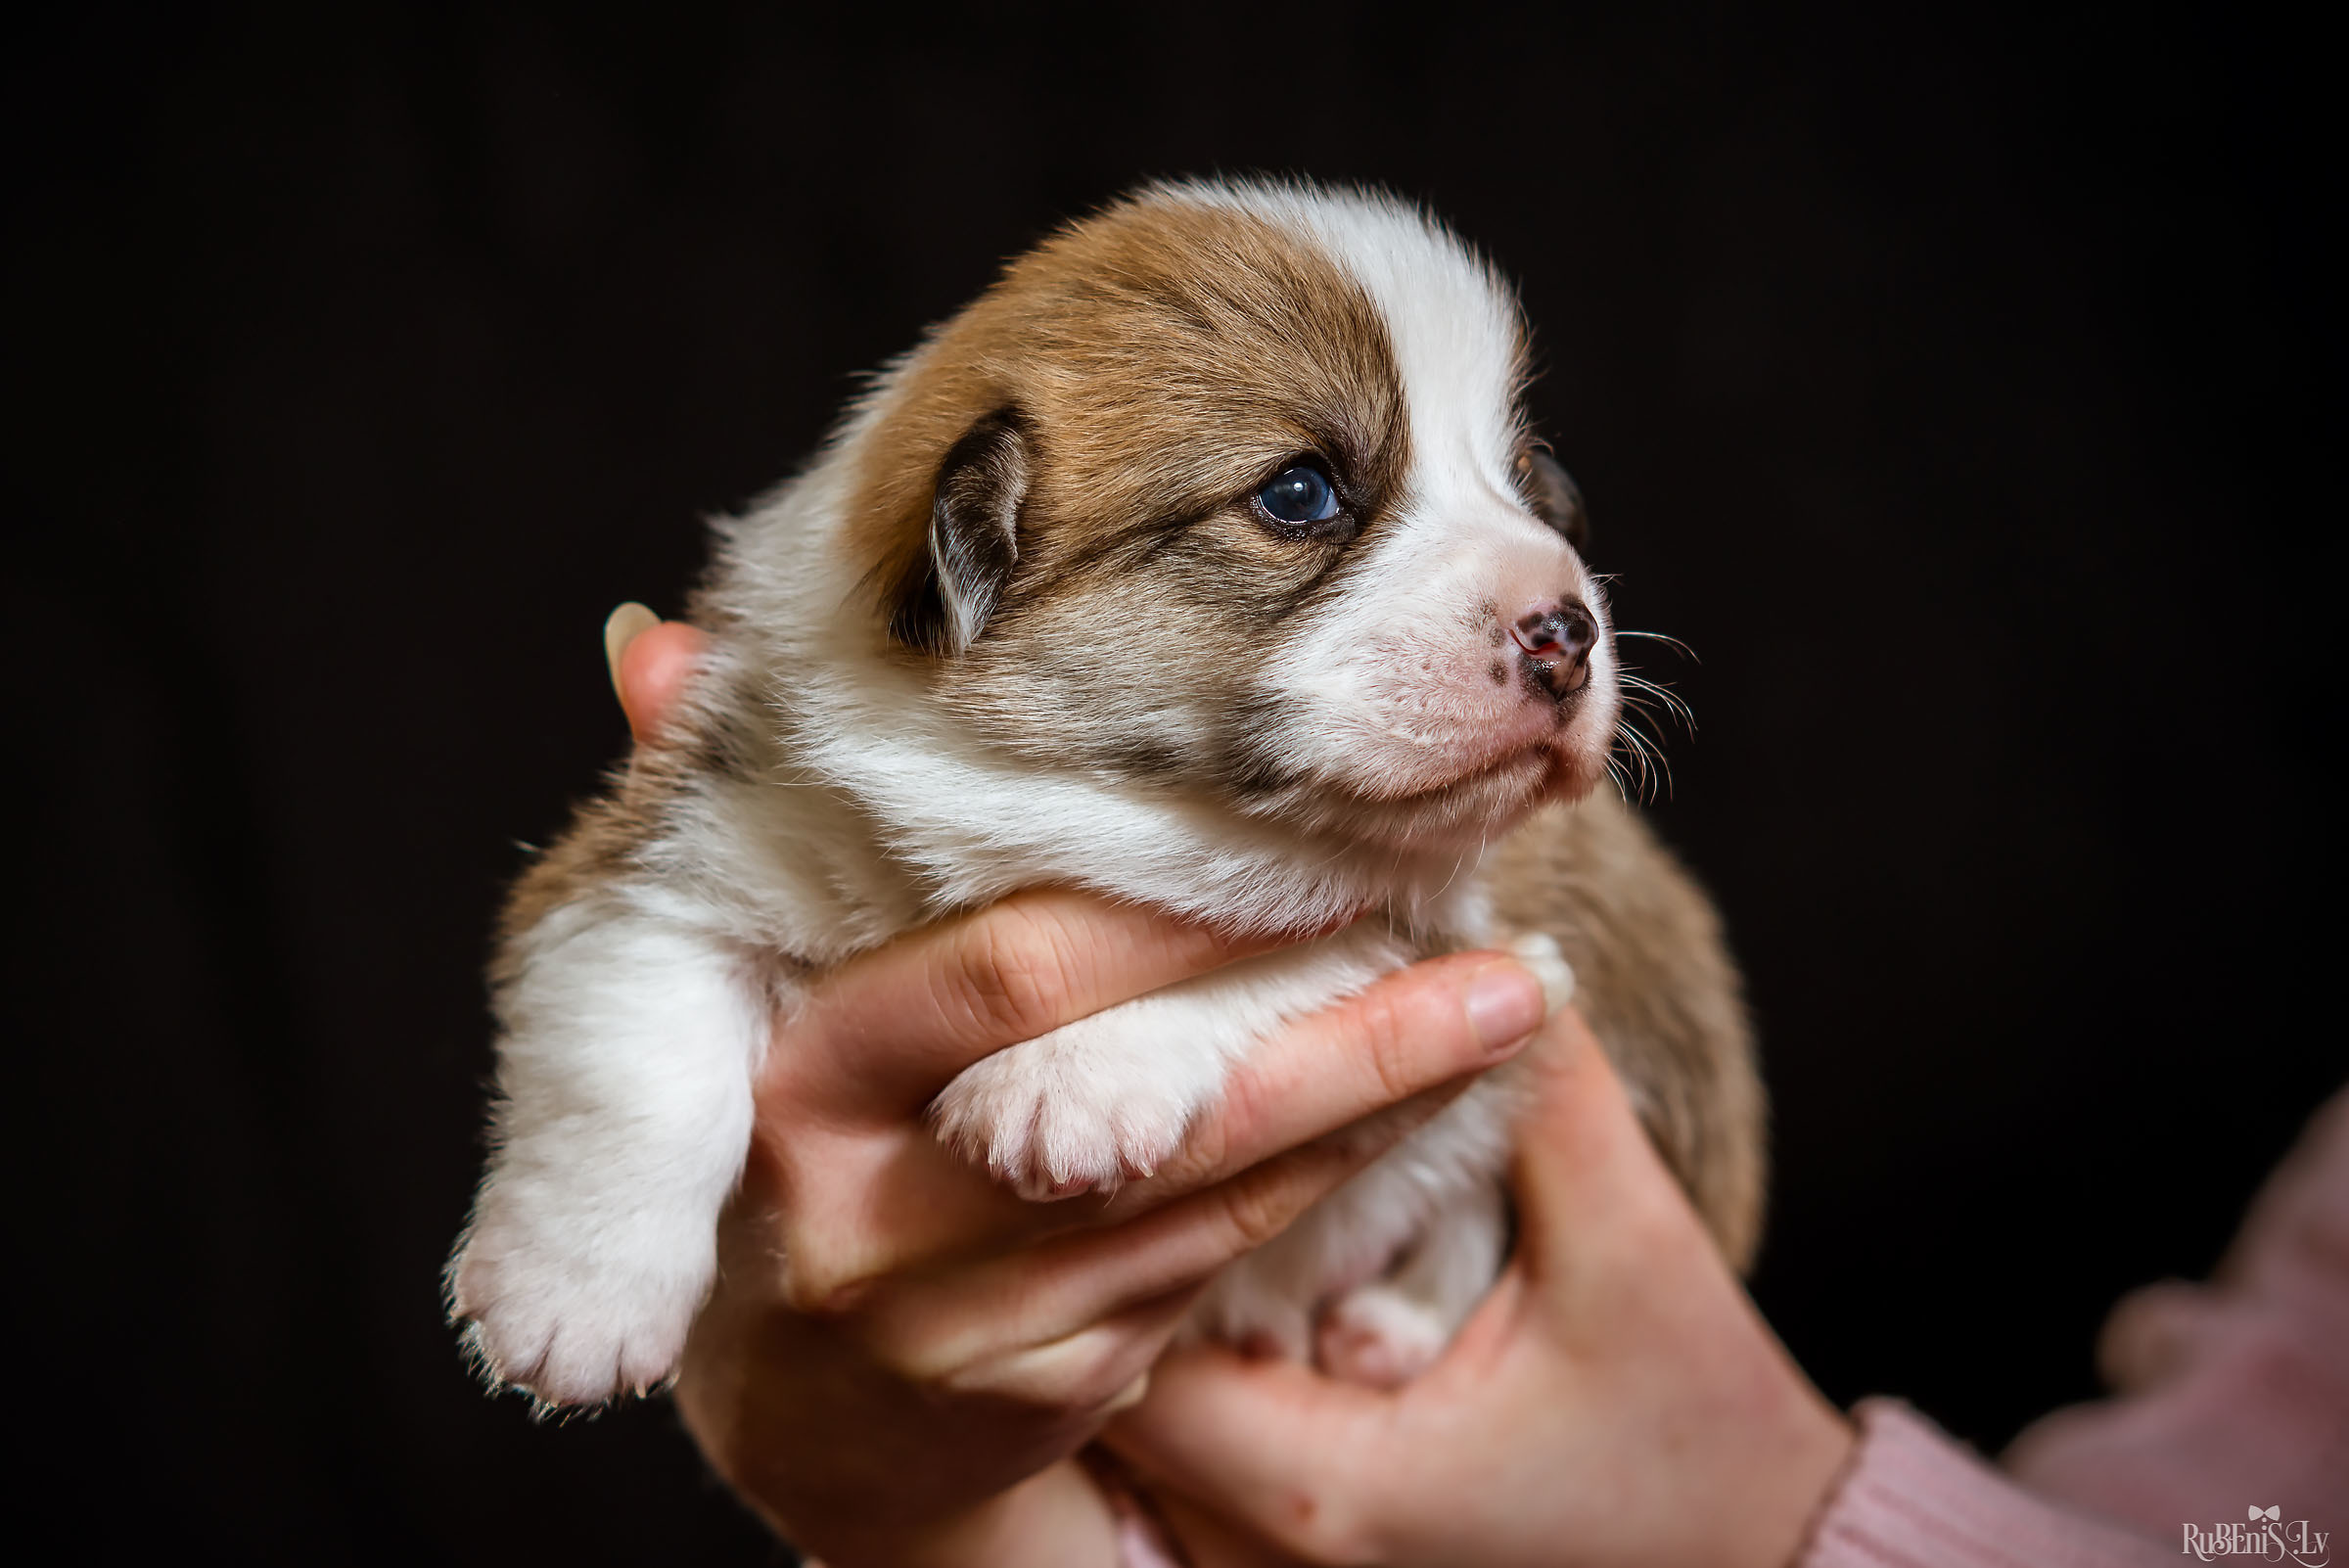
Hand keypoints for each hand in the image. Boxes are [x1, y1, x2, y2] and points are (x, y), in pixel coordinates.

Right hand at [601, 606, 1568, 1566]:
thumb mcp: (720, 997)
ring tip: (1517, 1004)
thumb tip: (653, 642)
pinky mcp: (1054, 1390)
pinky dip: (1341, 1176)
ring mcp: (971, 1325)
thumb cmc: (799, 1141)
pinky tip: (1433, 1100)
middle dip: (1341, 1029)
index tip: (1321, 838)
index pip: (1010, 980)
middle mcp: (881, 1219)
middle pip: (1156, 1113)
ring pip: (1218, 1197)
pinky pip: (1225, 1264)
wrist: (800, 1412)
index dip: (1176, 915)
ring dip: (1379, 1100)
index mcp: (807, 1084)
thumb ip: (733, 834)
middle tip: (1499, 951)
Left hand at [1106, 1006, 1855, 1567]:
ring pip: (1135, 1431)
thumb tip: (1476, 942)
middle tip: (1095, 1123)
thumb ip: (1542, 1097)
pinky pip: (1192, 1454)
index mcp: (1323, 1480)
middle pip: (1097, 1391)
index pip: (1121, 1340)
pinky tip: (1199, 1269)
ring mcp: (1277, 1565)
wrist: (1759, 1558)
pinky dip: (1183, 1364)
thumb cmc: (1696, 1430)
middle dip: (1093, 1258)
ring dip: (1125, 1315)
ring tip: (1127, 1187)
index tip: (1128, 1100)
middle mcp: (1267, 1546)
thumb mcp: (1629, 1248)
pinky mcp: (1302, 1551)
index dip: (1111, 1212)